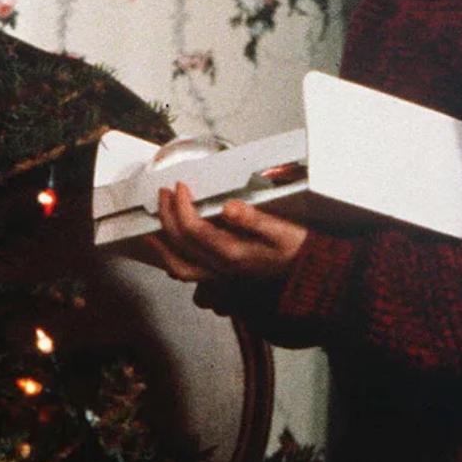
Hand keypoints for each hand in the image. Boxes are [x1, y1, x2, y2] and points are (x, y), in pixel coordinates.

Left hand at [142, 182, 308, 283]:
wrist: (308, 275)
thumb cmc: (296, 250)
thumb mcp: (281, 231)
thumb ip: (254, 220)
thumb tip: (230, 207)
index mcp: (233, 252)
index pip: (194, 228)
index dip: (182, 205)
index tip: (180, 186)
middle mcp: (222, 266)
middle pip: (182, 243)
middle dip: (168, 215)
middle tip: (165, 193)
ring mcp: (221, 273)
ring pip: (181, 265)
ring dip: (163, 245)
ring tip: (153, 227)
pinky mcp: (224, 274)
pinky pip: (191, 273)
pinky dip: (174, 261)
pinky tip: (170, 250)